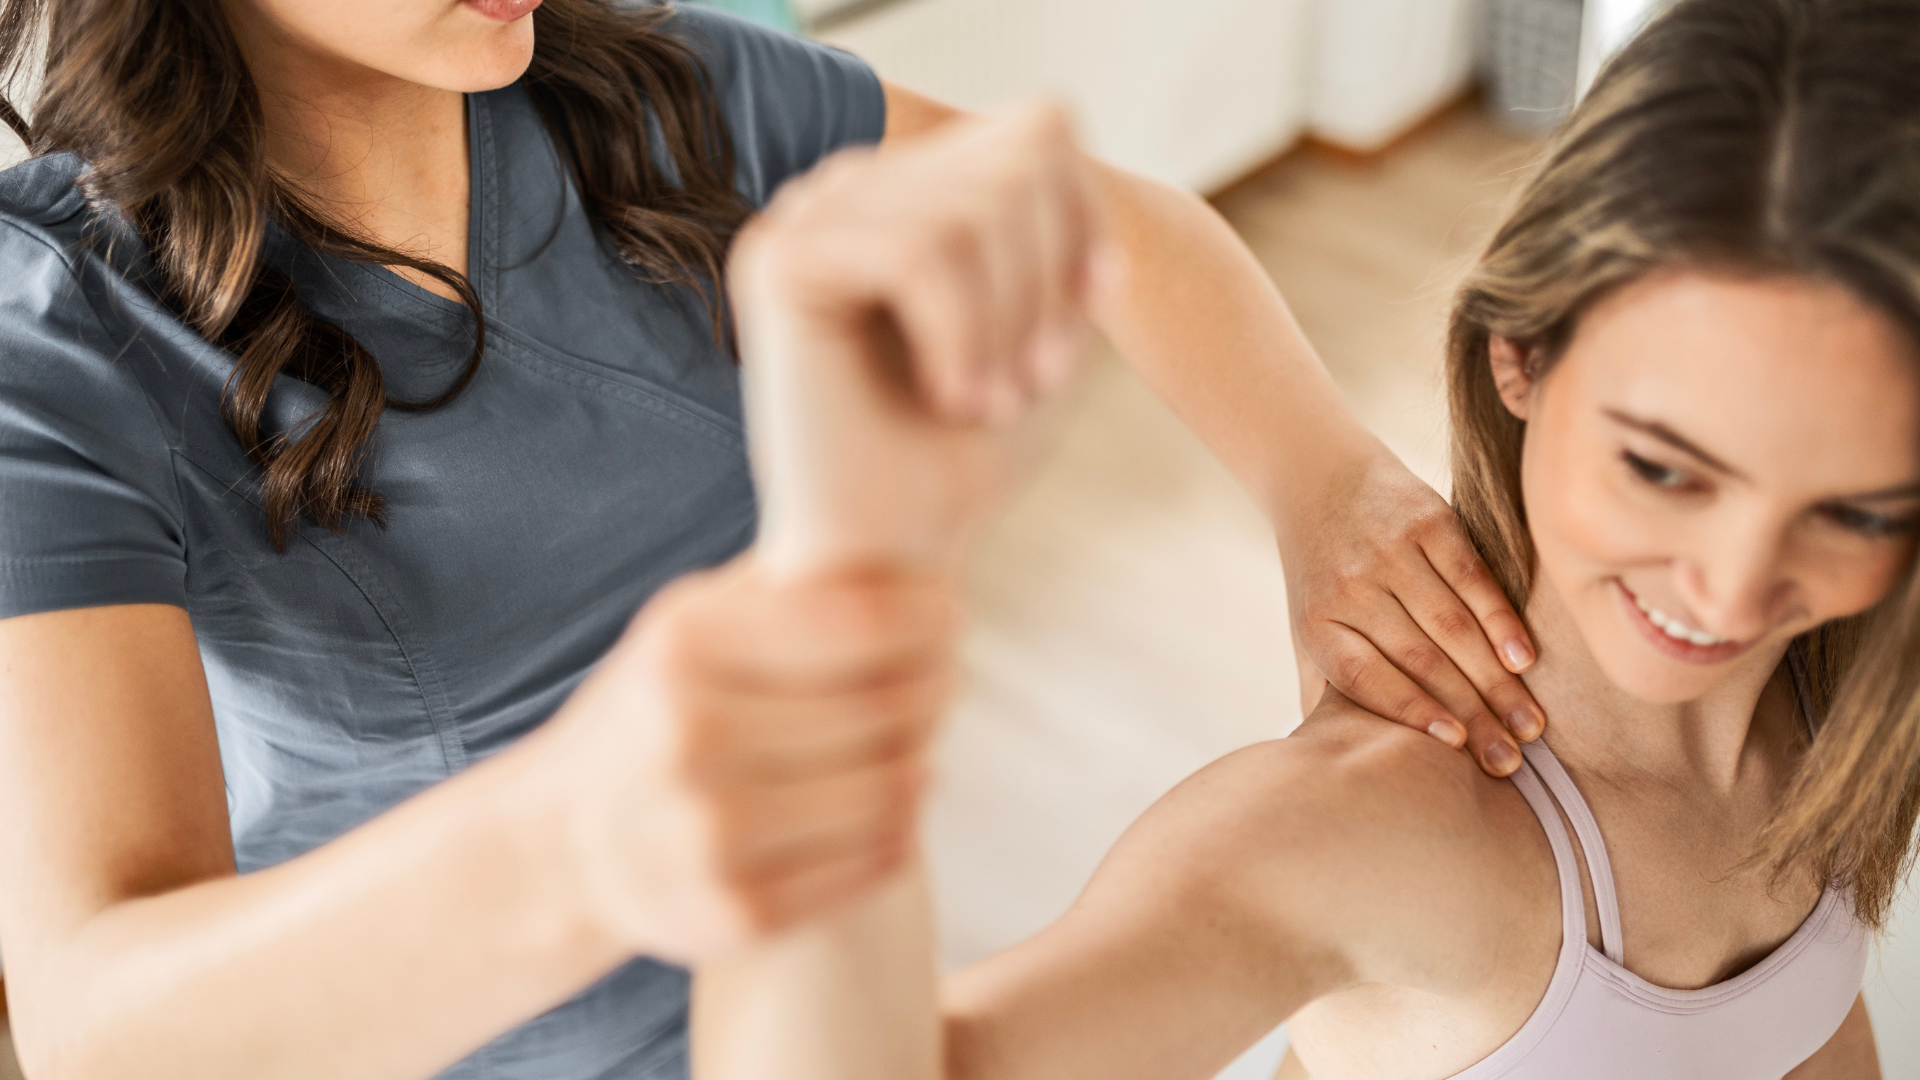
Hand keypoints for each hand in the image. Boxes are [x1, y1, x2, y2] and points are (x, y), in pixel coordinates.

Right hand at [544, 560, 958, 964]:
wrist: (564, 843)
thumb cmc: (657, 712)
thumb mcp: (692, 626)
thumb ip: (786, 586)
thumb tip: (910, 549)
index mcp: (683, 647)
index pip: (861, 622)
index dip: (928, 617)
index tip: (949, 614)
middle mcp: (691, 738)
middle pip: (888, 709)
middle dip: (935, 689)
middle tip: (944, 680)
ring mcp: (712, 834)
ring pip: (892, 791)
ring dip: (921, 763)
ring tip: (917, 745)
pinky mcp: (736, 915)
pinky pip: (874, 864)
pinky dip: (899, 833)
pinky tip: (890, 809)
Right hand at [729, 101, 1111, 576]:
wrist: (885, 561)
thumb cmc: (959, 463)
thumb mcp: (1039, 329)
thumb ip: (1046, 227)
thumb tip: (1049, 123)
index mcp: (900, 196)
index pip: (1035, 130)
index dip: (1085, 221)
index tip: (1086, 323)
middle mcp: (846, 190)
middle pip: (1016, 158)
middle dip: (1048, 281)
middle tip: (1029, 383)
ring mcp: (805, 216)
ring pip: (973, 209)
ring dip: (1009, 322)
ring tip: (986, 400)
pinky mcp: (778, 260)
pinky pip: (923, 255)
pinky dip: (964, 337)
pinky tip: (950, 396)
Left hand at [1286, 450, 1544, 776]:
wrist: (1320, 478)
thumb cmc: (1323, 571)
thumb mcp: (1310, 626)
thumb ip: (1326, 687)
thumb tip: (1338, 762)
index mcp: (1319, 623)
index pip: (1368, 678)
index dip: (1413, 712)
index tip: (1457, 746)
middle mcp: (1351, 588)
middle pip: (1421, 660)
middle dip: (1472, 715)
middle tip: (1510, 760)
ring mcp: (1389, 553)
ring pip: (1452, 626)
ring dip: (1496, 680)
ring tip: (1529, 724)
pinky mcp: (1427, 521)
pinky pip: (1472, 579)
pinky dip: (1501, 620)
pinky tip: (1525, 659)